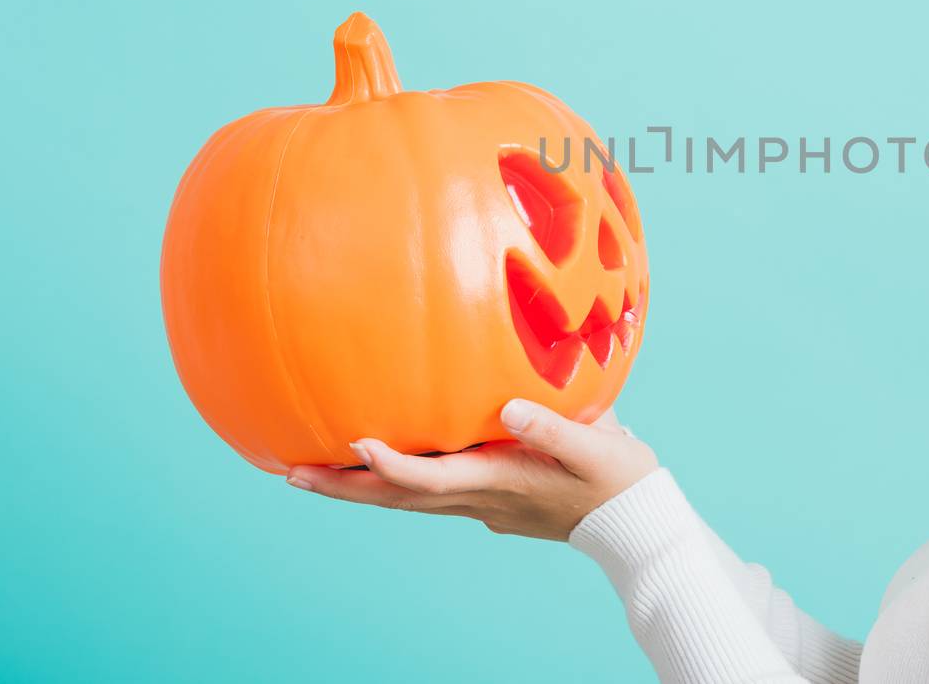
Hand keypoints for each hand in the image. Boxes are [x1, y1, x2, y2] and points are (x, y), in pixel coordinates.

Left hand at [283, 400, 659, 541]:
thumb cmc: (620, 479)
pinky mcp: (491, 500)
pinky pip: (428, 493)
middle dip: (346, 487)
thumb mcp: (596, 447)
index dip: (392, 465)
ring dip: (360, 488)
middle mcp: (482, 498)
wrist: (637, 522)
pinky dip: (393, 482)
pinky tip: (380, 464)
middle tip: (291, 474)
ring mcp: (483, 504)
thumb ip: (551, 425)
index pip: (434, 479)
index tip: (356, 445)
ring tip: (313, 472)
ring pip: (408, 500)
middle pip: (400, 499)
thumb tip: (507, 407)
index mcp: (502, 481)